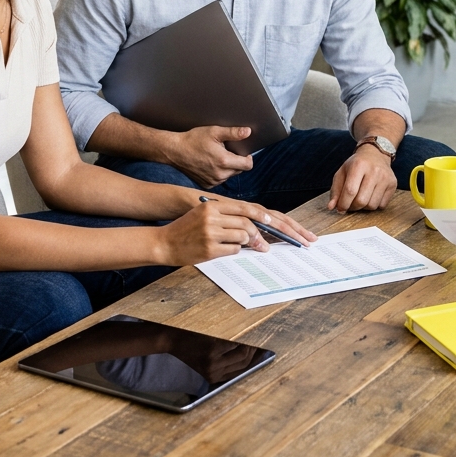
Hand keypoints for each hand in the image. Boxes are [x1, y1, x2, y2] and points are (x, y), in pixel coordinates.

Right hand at [156, 195, 316, 265]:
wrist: (164, 242)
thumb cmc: (187, 228)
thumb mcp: (206, 215)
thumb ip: (228, 217)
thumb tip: (252, 227)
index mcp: (214, 206)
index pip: (248, 209)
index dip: (266, 217)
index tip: (283, 224)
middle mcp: (214, 217)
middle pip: (250, 222)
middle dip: (271, 232)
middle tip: (291, 240)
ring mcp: (211, 233)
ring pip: (244, 236)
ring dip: (252, 242)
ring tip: (259, 246)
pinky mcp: (210, 249)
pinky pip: (234, 250)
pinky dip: (237, 250)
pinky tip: (232, 250)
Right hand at [166, 126, 253, 187]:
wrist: (174, 151)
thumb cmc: (193, 139)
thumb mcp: (214, 132)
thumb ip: (233, 133)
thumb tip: (248, 132)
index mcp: (224, 161)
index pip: (248, 165)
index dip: (248, 158)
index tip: (244, 153)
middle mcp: (220, 174)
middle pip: (239, 170)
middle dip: (237, 162)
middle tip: (227, 152)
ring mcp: (213, 181)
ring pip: (229, 176)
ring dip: (228, 168)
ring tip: (217, 158)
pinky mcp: (206, 185)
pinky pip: (219, 180)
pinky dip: (219, 174)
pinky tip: (210, 165)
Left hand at [327, 146, 396, 212]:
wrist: (375, 155)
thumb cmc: (356, 165)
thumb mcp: (342, 173)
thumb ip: (335, 190)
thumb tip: (332, 207)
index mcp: (359, 165)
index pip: (350, 190)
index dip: (343, 203)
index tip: (340, 209)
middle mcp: (374, 170)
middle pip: (362, 200)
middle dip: (353, 207)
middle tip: (350, 205)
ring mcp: (385, 177)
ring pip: (372, 205)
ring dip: (364, 207)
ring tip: (360, 198)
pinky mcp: (393, 184)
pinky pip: (382, 205)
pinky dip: (374, 205)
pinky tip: (371, 196)